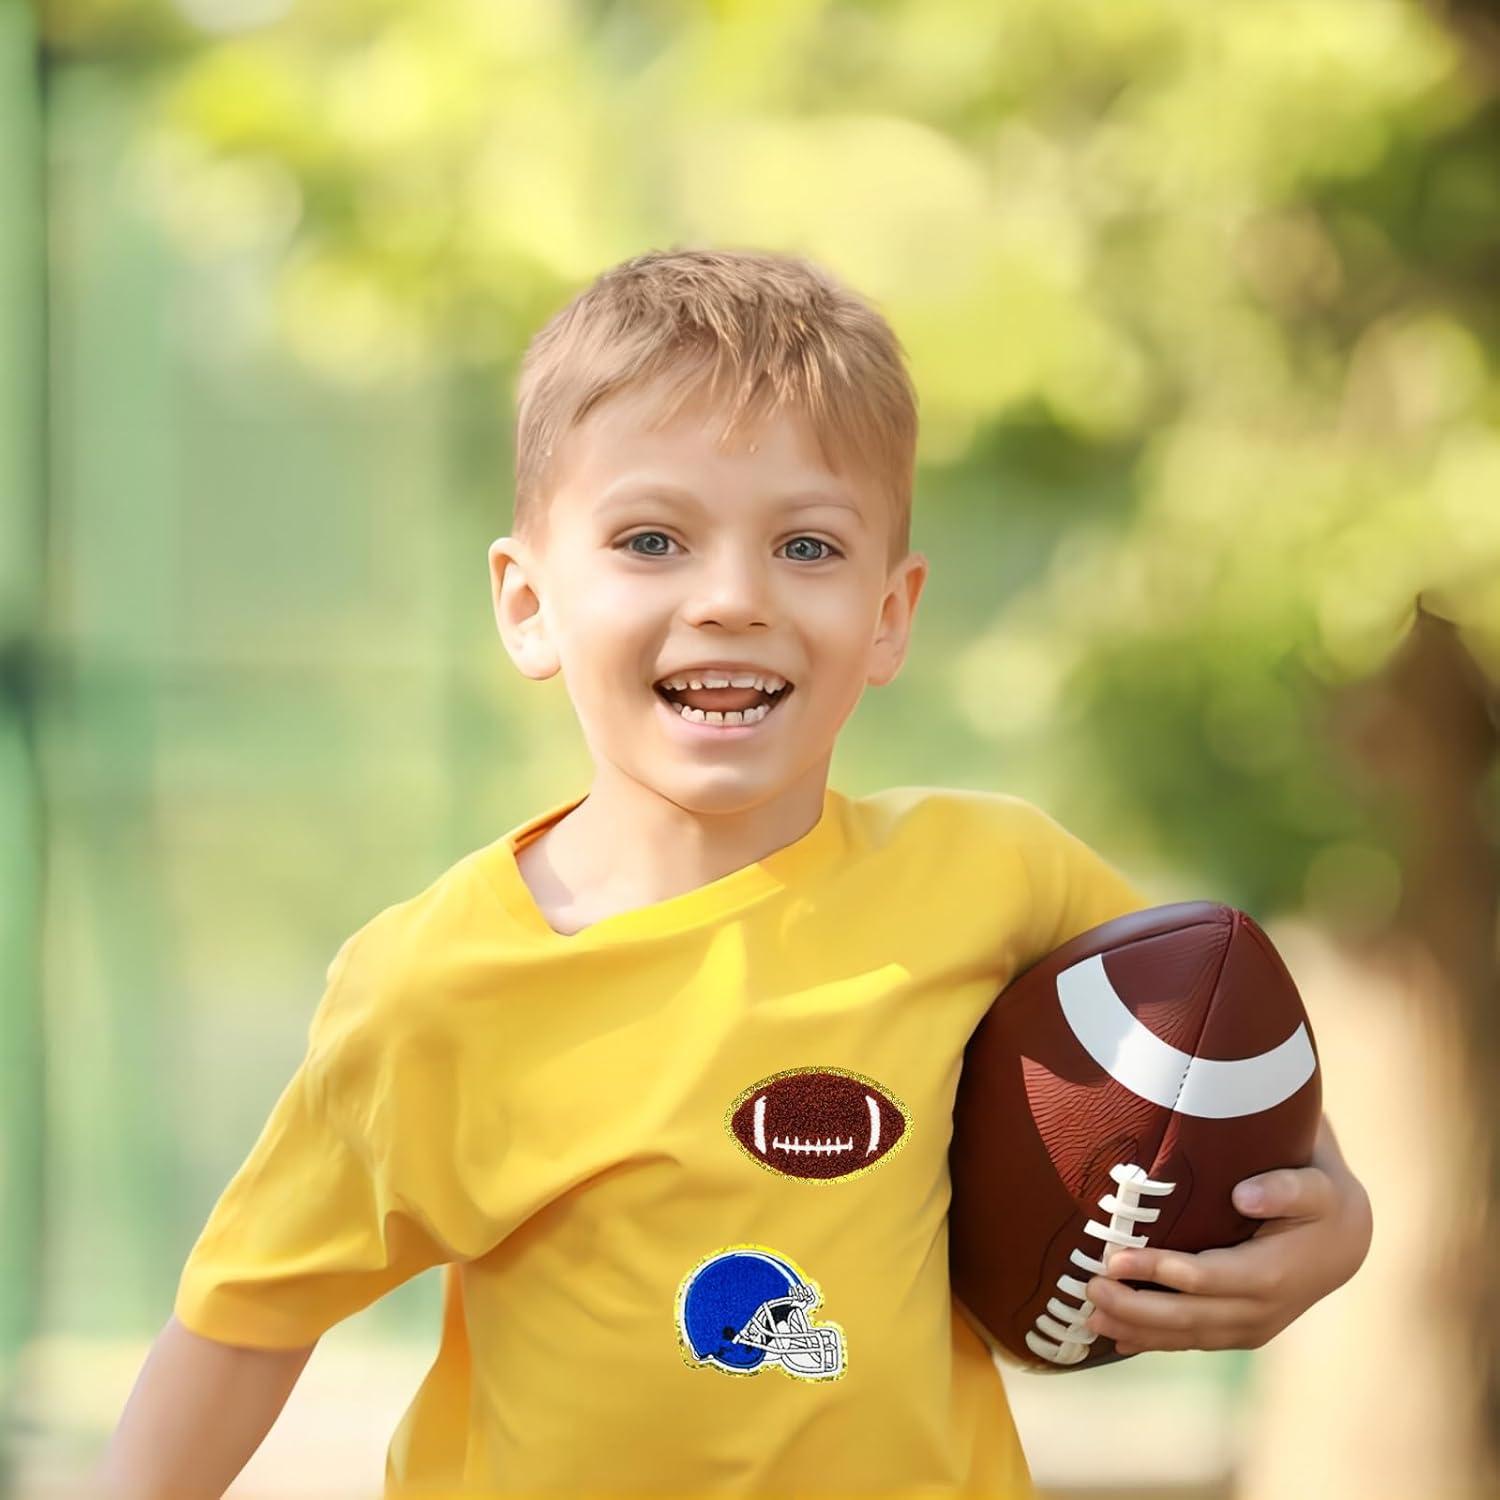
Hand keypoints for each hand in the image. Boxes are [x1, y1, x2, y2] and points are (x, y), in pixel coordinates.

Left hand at [1082, 1113, 1372, 1354]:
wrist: (1345, 1238)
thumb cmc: (1321, 1201)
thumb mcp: (1315, 1185)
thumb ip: (1285, 1188)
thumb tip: (1244, 1195)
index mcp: (1271, 1276)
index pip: (1204, 1279)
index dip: (1158, 1272)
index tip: (1115, 1259)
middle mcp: (1260, 1312)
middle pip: (1187, 1316)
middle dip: (1134, 1307)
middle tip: (1089, 1288)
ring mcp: (1250, 1327)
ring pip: (1186, 1335)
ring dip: (1137, 1329)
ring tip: (1089, 1317)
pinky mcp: (1241, 1331)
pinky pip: (1193, 1340)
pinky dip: (1155, 1341)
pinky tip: (1118, 1338)